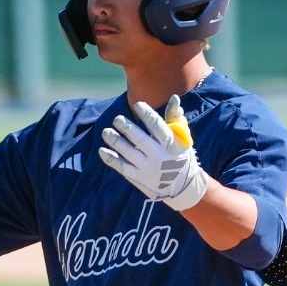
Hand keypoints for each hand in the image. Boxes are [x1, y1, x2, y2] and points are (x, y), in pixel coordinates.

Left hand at [99, 97, 208, 211]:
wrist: (184, 188)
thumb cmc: (182, 158)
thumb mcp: (183, 140)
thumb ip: (175, 119)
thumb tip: (173, 98)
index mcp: (171, 144)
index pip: (158, 127)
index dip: (147, 115)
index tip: (137, 105)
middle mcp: (159, 156)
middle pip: (140, 140)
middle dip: (127, 128)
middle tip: (117, 119)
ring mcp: (148, 169)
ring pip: (128, 153)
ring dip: (115, 141)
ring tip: (106, 132)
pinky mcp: (140, 178)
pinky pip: (123, 168)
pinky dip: (111, 160)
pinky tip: (102, 150)